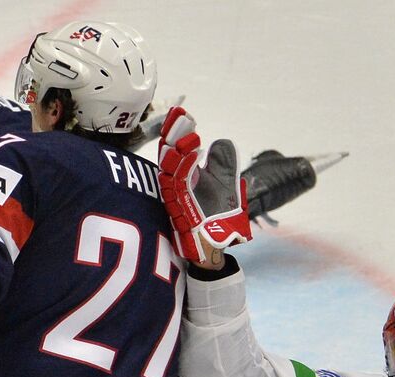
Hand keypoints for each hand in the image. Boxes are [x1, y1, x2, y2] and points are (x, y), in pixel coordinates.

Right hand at [157, 106, 251, 264]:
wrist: (215, 247)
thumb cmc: (218, 219)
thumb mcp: (225, 186)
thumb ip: (223, 165)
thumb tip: (221, 141)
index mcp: (184, 176)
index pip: (176, 148)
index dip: (177, 130)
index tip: (182, 113)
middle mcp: (176, 185)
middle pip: (169, 155)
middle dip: (173, 134)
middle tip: (179, 115)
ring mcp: (175, 197)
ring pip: (171, 169)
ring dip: (179, 150)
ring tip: (190, 134)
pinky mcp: (179, 210)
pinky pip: (179, 187)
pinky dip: (186, 171)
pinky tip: (195, 157)